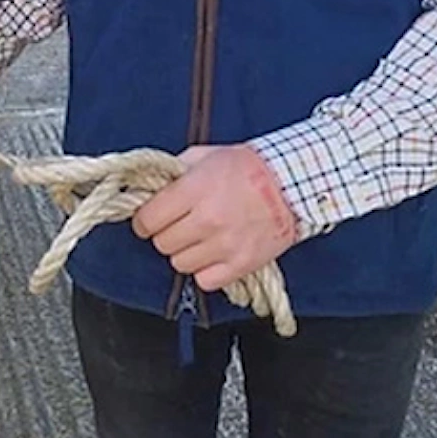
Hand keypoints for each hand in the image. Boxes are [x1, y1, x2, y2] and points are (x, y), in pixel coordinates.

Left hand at [131, 144, 297, 290]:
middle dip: (164, 234)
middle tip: (177, 224)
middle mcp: (208, 220)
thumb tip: (148, 187)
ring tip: (197, 238)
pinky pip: (205, 281)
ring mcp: (225, 245)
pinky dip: (204, 271)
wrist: (292, 183)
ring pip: (180, 264)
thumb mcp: (205, 156)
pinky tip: (211, 254)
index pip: (149, 219)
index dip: (144, 219)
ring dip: (184, 252)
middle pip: (162, 243)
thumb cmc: (247, 167)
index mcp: (195, 190)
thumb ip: (175, 171)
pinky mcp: (242, 265)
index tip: (148, 218)